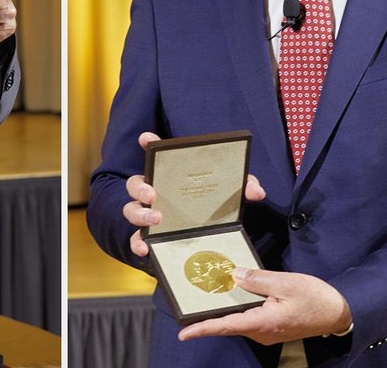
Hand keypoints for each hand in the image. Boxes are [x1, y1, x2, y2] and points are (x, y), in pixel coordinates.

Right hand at [124, 132, 265, 256]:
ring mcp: (148, 215)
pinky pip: (135, 240)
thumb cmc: (213, 206)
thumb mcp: (230, 193)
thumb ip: (242, 186)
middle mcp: (154, 192)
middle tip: (153, 194)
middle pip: (135, 183)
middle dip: (140, 187)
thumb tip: (256, 192)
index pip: (155, 154)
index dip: (148, 142)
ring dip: (140, 215)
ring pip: (131, 210)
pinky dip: (137, 243)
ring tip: (156, 219)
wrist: (208, 238)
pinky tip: (146, 248)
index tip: (147, 137)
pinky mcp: (149, 237)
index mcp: (170, 175)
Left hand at [178, 268, 351, 343]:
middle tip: (189, 303)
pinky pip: (248, 319)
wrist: (338, 312)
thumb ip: (257, 279)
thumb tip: (234, 276)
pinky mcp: (271, 327)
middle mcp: (261, 332)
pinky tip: (232, 296)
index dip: (203, 329)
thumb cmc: (315, 298)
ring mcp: (266, 332)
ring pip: (238, 321)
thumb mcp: (285, 283)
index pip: (226, 326)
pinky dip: (237, 309)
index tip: (184, 333)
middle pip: (228, 324)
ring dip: (223, 311)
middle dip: (208, 316)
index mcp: (263, 323)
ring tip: (206, 296)